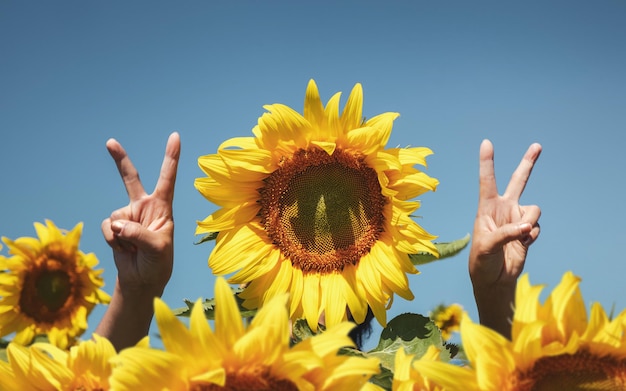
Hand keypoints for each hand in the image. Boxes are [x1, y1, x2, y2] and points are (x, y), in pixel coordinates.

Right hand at [101, 132, 179, 294]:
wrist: (142, 280)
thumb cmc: (158, 263)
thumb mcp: (157, 248)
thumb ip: (140, 235)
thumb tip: (118, 225)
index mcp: (163, 207)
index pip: (168, 178)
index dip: (171, 157)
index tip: (175, 136)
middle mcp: (145, 207)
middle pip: (130, 178)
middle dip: (119, 159)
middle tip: (110, 142)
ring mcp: (128, 216)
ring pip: (117, 216)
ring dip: (124, 236)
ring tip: (135, 249)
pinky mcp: (115, 227)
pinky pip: (108, 228)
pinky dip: (114, 241)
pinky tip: (125, 250)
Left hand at [469, 139, 540, 336]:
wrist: (494, 279)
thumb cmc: (482, 261)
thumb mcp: (486, 247)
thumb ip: (506, 234)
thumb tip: (527, 226)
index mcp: (487, 208)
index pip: (487, 180)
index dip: (487, 162)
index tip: (486, 142)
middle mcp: (503, 209)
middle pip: (519, 181)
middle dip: (528, 163)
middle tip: (537, 145)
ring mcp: (517, 219)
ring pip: (535, 210)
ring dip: (529, 223)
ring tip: (518, 236)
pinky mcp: (528, 231)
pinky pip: (537, 228)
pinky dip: (532, 237)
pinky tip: (521, 246)